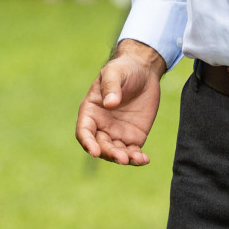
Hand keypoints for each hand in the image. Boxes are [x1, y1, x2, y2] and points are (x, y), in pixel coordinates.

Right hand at [75, 39, 165, 165]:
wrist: (144, 72)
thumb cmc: (124, 69)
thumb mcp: (115, 72)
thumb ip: (111, 86)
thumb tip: (110, 104)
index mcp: (91, 111)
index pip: (84, 131)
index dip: (87, 142)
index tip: (95, 151)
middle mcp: (101, 125)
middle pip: (100, 145)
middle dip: (110, 153)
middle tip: (123, 158)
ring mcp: (117, 133)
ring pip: (116, 152)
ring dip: (124, 158)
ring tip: (137, 159)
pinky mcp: (133, 137)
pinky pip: (133, 152)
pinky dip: (137, 159)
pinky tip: (144, 159)